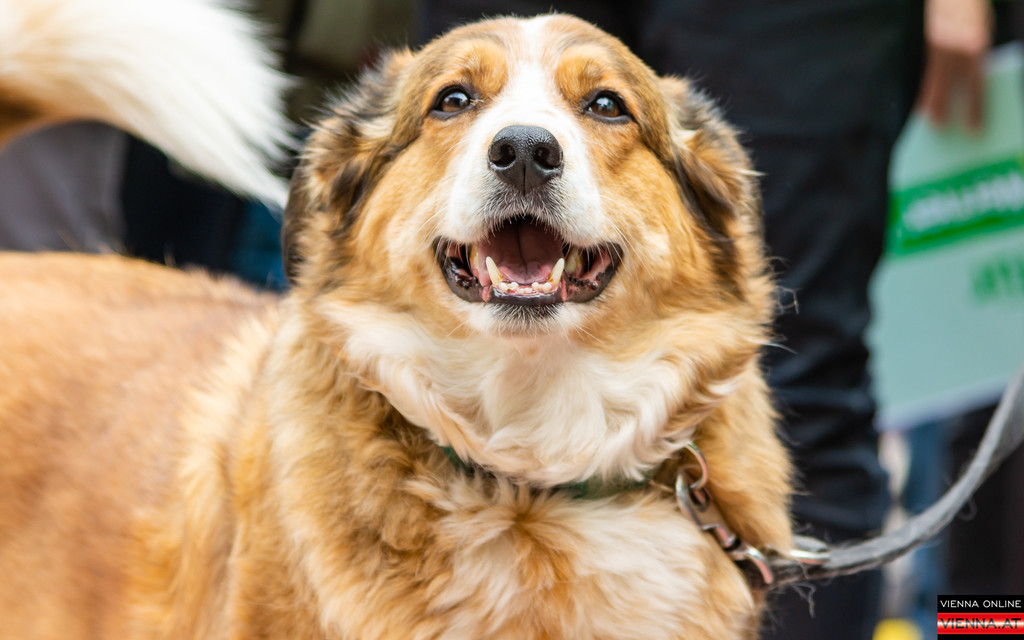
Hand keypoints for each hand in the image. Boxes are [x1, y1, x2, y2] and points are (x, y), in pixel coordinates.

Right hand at [917, 0, 992, 129]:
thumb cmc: (973, 16)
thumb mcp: (982, 37)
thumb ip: (976, 62)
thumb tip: (969, 93)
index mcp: (975, 48)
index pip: (976, 87)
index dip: (975, 110)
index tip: (974, 130)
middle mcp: (954, 49)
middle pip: (947, 89)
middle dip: (944, 110)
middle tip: (942, 129)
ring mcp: (937, 47)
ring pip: (931, 84)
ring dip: (930, 103)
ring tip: (929, 119)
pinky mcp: (926, 45)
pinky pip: (924, 74)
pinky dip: (923, 89)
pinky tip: (922, 101)